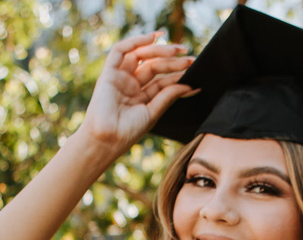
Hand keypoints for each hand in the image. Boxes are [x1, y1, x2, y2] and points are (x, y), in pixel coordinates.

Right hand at [78, 32, 196, 157]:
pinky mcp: (109, 73)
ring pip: (140, 56)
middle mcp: (130, 85)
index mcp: (141, 97)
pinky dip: (136, 41)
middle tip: (189, 59)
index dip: (178, 75)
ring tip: (176, 50)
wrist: (107, 139)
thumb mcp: (153, 113)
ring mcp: (119, 78)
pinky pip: (120, 51)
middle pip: (153, 66)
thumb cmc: (127, 132)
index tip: (194, 71)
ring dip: (158, 50)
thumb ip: (168, 96)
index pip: (162, 81)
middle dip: (171, 60)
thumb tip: (190, 86)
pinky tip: (153, 37)